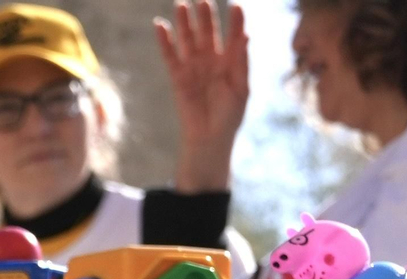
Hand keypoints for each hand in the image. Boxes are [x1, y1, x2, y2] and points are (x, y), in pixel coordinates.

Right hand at [155, 1, 248, 192]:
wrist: (209, 138)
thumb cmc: (230, 116)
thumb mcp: (241, 88)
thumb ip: (241, 61)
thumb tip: (246, 35)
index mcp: (230, 62)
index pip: (233, 35)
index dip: (234, 20)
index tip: (236, 5)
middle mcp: (211, 61)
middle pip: (208, 33)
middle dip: (205, 16)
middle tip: (202, 0)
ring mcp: (193, 68)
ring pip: (188, 40)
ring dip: (184, 23)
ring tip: (181, 5)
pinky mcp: (178, 77)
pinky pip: (170, 56)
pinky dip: (165, 41)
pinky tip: (160, 26)